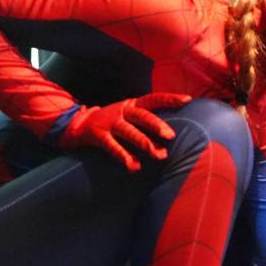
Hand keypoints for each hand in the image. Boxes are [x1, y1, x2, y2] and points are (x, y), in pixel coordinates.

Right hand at [59, 93, 192, 170]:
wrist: (78, 124)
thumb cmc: (113, 122)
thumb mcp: (129, 116)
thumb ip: (147, 124)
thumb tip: (170, 141)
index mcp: (132, 104)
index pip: (153, 99)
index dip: (169, 98)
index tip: (187, 100)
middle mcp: (122, 111)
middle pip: (142, 115)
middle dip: (156, 125)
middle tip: (170, 136)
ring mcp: (110, 123)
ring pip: (128, 131)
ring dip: (144, 143)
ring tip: (157, 155)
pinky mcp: (98, 136)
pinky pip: (112, 146)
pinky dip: (123, 156)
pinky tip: (134, 166)